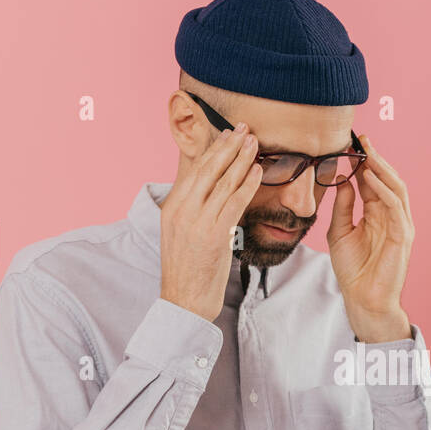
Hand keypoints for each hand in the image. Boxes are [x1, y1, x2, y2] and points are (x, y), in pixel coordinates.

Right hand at [158, 122, 263, 320]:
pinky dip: (247, 184)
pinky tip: (257, 171)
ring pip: (223, 182)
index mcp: (173, 207)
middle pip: (208, 170)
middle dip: (228, 146)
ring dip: (241, 159)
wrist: (183, 302)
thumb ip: (194, 209)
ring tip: (254, 142)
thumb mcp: (181, 232)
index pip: (195, 170)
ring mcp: (198, 222)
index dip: (213, 150)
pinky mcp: (215, 235)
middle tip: (243, 128)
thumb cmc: (187, 270)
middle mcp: (182, 210)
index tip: (228, 134)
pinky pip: (234, 203)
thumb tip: (210, 188)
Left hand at [327, 134, 412, 342]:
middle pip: (387, 179)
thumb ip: (343, 207)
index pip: (373, 181)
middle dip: (375, 158)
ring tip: (367, 152)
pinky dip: (384, 189)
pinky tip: (370, 177)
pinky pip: (395, 206)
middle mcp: (392, 216)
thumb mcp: (339, 232)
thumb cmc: (353, 270)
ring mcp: (400, 225)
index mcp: (377, 214)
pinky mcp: (403, 235)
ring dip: (382, 168)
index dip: (363, 162)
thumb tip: (342, 180)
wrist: (363, 299)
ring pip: (396, 188)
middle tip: (362, 139)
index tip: (350, 144)